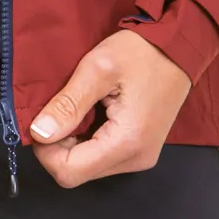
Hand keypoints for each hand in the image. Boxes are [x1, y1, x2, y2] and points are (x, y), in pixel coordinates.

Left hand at [25, 30, 193, 186]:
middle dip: (57, 147)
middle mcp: (136, 159)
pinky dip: (87, 140)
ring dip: (72, 143)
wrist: (180, 46)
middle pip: (78, 172)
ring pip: (88, 166)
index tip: (42, 121)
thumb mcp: (98, 69)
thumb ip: (67, 104)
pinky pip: (102, 157)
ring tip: (75, 109)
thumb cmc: (142, 51)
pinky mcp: (141, 149)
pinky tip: (89, 114)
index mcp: (127, 143)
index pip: (69, 172)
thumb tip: (39, 133)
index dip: (46, 151)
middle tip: (57, 111)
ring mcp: (141, 157)